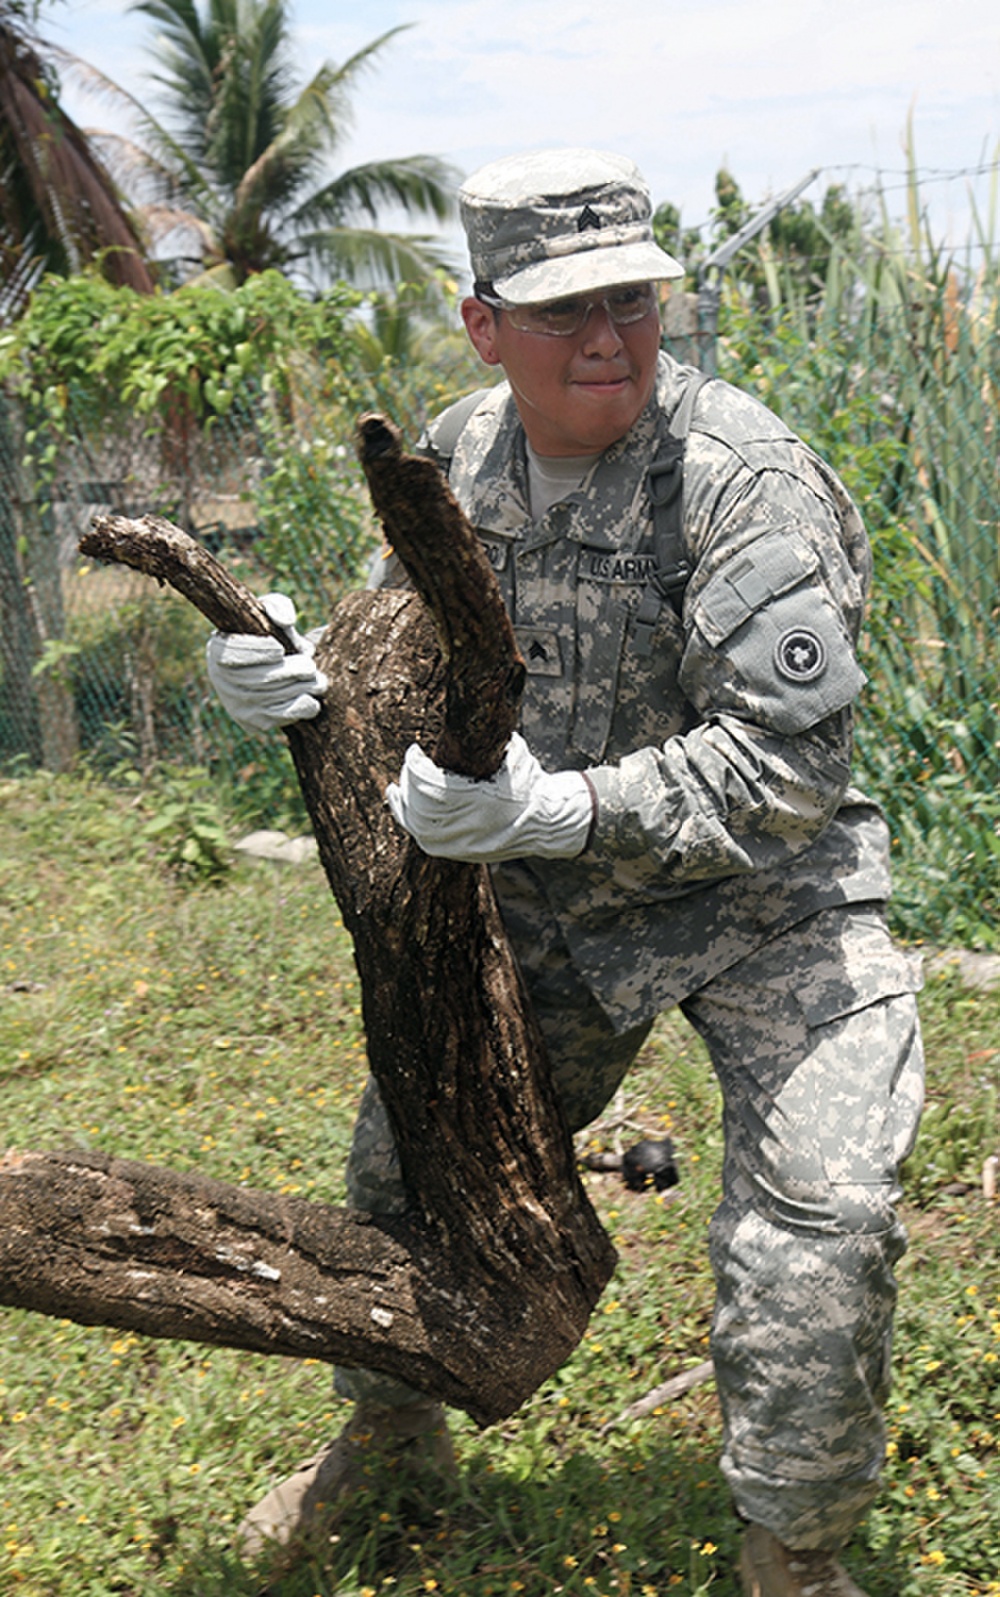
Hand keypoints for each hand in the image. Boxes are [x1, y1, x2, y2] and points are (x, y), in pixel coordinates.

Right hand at [205, 593, 327, 731]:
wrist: (275, 667)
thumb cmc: (271, 633)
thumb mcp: (270, 612)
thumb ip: (278, 606)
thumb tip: (286, 621)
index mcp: (218, 649)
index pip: (233, 654)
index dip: (257, 652)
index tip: (279, 649)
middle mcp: (222, 681)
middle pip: (258, 680)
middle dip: (290, 672)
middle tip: (310, 665)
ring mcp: (237, 705)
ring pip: (273, 698)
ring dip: (301, 689)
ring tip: (319, 680)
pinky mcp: (255, 723)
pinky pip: (280, 717)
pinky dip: (301, 707)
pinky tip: (311, 698)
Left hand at [385, 733, 593, 862]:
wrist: (547, 823)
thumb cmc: (530, 784)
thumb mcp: (515, 755)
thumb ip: (492, 738)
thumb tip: (473, 708)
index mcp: (480, 800)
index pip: (430, 785)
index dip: (415, 766)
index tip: (415, 750)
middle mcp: (468, 826)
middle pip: (419, 804)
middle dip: (410, 780)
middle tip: (410, 763)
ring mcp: (462, 843)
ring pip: (417, 825)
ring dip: (403, 802)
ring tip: (395, 787)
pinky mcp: (459, 852)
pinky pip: (423, 839)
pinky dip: (409, 822)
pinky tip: (402, 808)